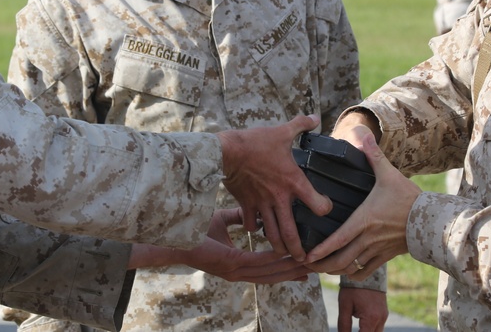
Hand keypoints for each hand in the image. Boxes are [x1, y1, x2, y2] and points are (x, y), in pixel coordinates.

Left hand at [184, 208, 311, 282]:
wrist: (175, 235)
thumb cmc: (195, 228)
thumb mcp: (224, 221)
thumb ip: (240, 218)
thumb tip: (256, 213)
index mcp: (237, 266)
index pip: (267, 271)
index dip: (286, 269)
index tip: (304, 265)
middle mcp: (238, 273)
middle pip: (272, 276)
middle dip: (293, 272)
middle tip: (315, 268)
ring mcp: (234, 270)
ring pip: (267, 271)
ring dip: (287, 267)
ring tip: (306, 263)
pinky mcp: (229, 263)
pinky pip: (256, 261)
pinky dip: (271, 258)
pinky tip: (284, 253)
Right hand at [218, 115, 331, 260]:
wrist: (227, 152)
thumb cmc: (256, 143)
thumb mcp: (281, 131)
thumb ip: (300, 125)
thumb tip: (313, 117)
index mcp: (293, 181)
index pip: (317, 204)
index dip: (325, 209)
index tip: (326, 208)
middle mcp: (279, 198)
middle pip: (291, 233)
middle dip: (298, 249)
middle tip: (305, 259)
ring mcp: (261, 204)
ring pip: (271, 234)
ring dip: (278, 246)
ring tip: (283, 253)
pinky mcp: (246, 204)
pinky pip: (251, 224)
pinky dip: (255, 229)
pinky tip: (258, 231)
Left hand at [305, 125, 419, 272]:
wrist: (432, 219)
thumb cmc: (408, 197)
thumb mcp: (389, 174)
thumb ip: (373, 155)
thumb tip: (363, 134)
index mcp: (364, 220)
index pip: (338, 239)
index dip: (321, 250)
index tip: (306, 255)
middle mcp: (368, 238)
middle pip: (341, 259)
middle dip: (321, 265)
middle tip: (306, 264)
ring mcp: (377, 250)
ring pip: (351, 268)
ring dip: (334, 270)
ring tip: (320, 269)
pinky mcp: (385, 257)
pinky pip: (365, 272)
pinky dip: (352, 274)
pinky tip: (344, 271)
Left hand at [337, 287, 387, 331]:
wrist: (364, 270)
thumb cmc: (353, 287)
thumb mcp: (344, 305)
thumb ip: (343, 324)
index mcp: (371, 318)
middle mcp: (381, 319)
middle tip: (353, 329)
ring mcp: (384, 316)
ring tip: (356, 327)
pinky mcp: (385, 312)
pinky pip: (378, 326)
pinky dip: (370, 328)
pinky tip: (361, 324)